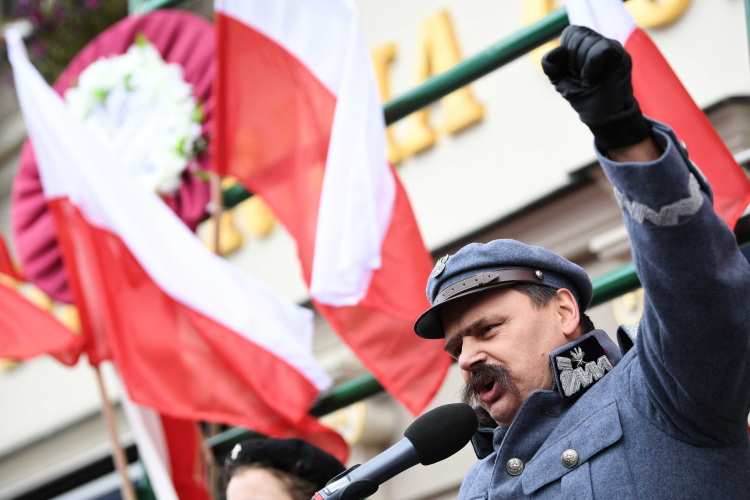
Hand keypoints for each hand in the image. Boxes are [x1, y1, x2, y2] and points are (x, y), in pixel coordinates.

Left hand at [542, 26, 650, 150]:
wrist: (601, 114)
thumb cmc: (583, 95)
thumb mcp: (559, 80)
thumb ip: (550, 64)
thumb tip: (556, 52)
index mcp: (584, 44)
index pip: (570, 33)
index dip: (565, 53)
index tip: (572, 71)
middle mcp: (598, 42)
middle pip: (577, 35)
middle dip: (573, 60)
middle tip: (583, 76)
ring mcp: (611, 46)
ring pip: (588, 40)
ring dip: (582, 66)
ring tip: (590, 78)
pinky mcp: (620, 54)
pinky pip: (600, 49)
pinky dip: (591, 66)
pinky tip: (594, 77)